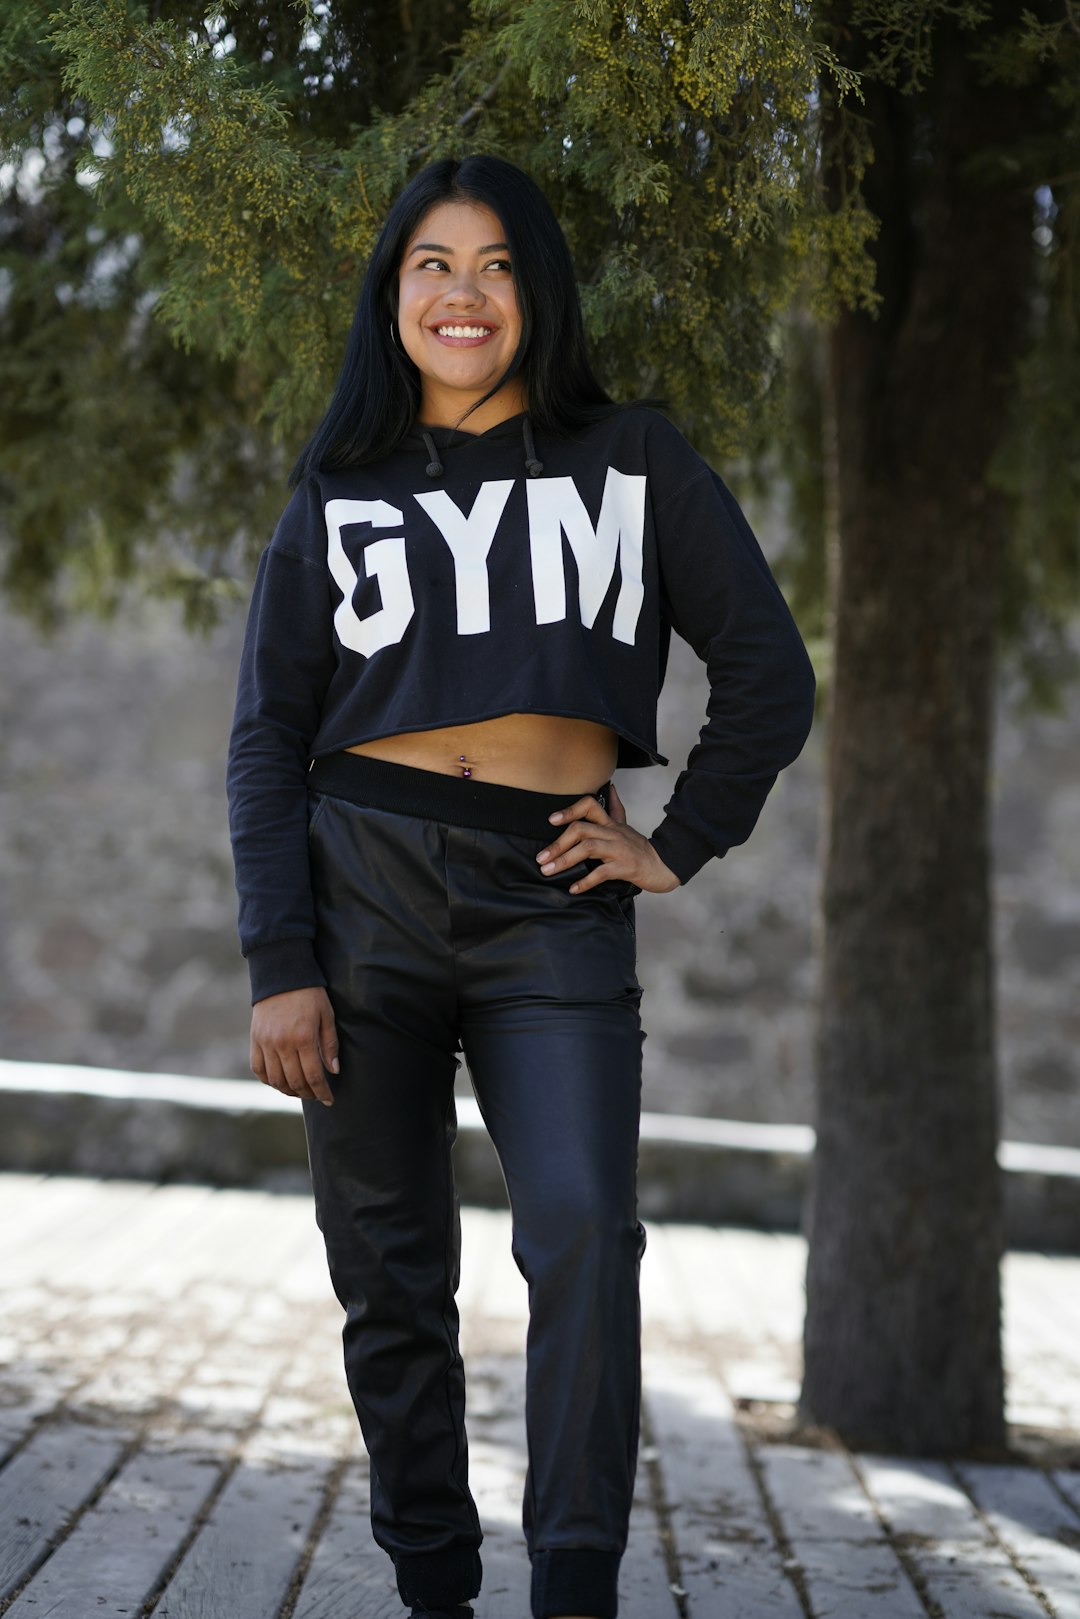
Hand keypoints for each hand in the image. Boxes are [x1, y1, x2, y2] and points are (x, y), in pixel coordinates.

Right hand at [250, 986, 338, 1106]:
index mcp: (303, 1037)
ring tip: (300, 1091)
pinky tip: (280, 1081)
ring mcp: (266, 1043)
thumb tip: (333, 1071)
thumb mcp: (327, 1015)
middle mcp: (282, 1044)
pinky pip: (258, 1069)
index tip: (329, 1100)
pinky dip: (269, 1080)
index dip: (322, 1092)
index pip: (314, 1076)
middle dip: (308, 1094)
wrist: (281, 974)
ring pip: (275, 1080)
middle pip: (295, 1082)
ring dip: (288, 1091)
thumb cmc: (310, 994)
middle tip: (316, 1096)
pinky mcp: (254, 1040)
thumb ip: (330, 1044)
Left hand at [535, 781, 681, 894]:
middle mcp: (613, 833)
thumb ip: (614, 808)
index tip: (551, 820)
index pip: (589, 806)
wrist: (663, 866)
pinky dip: (586, 881)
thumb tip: (609, 788)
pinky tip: (574, 888)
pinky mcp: (626, 867)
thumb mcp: (626, 825)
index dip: (569, 811)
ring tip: (548, 871)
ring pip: (588, 848)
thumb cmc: (640, 848)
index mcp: (610, 823)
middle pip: (581, 829)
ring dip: (565, 860)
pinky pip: (602, 872)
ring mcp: (619, 850)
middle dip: (558, 843)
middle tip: (541, 858)